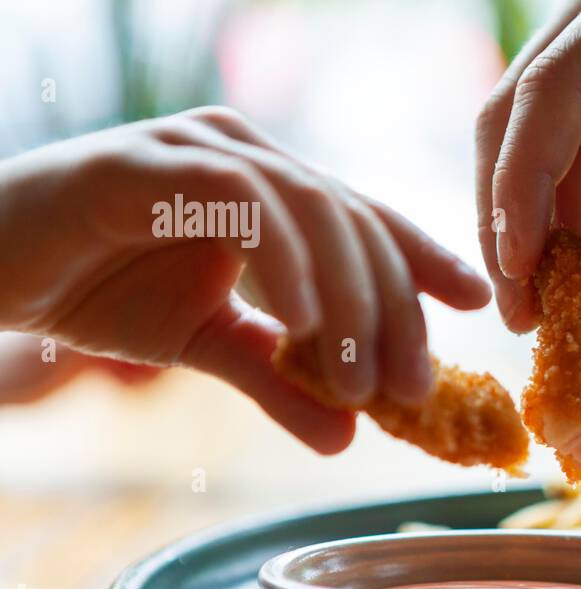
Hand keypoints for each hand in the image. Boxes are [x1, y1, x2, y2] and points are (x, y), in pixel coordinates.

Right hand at [0, 107, 490, 451]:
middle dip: (396, 309)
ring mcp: (201, 150)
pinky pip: (241, 205)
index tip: (476, 304)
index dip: (425, 257)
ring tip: (364, 382)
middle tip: (416, 388)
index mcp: (273, 188)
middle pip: (356, 223)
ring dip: (350, 301)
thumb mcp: (207, 348)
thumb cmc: (97, 289)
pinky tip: (306, 328)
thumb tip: (345, 438)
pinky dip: (285, 263)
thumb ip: (276, 382)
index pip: (368, 219)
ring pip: (313, 210)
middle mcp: (250, 157)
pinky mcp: (148, 163)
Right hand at [476, 0, 580, 330]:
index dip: (522, 180)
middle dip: (506, 215)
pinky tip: (559, 278)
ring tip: (530, 311)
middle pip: (516, 113)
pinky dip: (550, 220)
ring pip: (521, 142)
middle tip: (517, 310)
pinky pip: (554, 160)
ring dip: (518, 226)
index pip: (553, 87)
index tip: (520, 264)